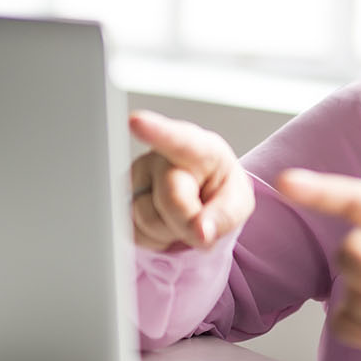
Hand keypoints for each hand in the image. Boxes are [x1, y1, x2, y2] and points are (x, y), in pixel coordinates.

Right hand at [127, 111, 254, 250]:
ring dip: (170, 231)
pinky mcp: (122, 198)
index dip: (155, 131)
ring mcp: (138, 176)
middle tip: (201, 220)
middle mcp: (162, 156)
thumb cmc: (221, 192)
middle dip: (187, 221)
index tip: (137, 121)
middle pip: (170, 199)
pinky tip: (165, 222)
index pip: (177, 139)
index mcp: (199, 148)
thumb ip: (224, 216)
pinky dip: (154, 238)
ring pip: (147, 219)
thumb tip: (201, 232)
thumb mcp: (238, 203)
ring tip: (182, 215)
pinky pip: (134, 231)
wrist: (203, 201)